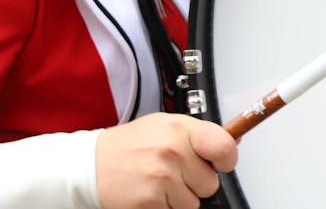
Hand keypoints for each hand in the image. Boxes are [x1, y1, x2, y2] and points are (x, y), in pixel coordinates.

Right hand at [95, 113, 237, 208]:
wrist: (92, 165)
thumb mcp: (167, 125)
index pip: (224, 147)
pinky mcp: (149, 202)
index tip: (222, 162)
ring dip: (181, 197)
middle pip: (211, 183)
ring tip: (161, 181)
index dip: (228, 159)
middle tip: (176, 171)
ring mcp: (160, 179)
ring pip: (194, 202)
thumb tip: (234, 142)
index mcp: (180, 129)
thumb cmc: (132, 144)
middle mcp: (172, 152)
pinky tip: (151, 192)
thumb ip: (200, 134)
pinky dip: (165, 206)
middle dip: (197, 181)